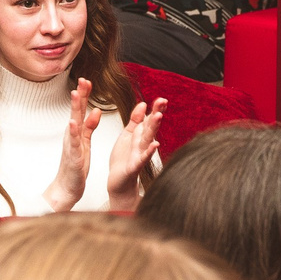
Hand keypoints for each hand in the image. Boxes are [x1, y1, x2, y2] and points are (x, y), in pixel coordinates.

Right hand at [44, 77, 103, 212]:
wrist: (67, 187)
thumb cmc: (76, 165)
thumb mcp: (85, 143)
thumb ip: (89, 126)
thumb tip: (95, 110)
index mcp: (77, 131)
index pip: (82, 109)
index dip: (84, 94)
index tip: (87, 79)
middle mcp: (72, 135)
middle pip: (77, 111)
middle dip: (80, 95)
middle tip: (82, 79)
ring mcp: (71, 145)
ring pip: (74, 123)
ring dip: (75, 108)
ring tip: (75, 94)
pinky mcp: (73, 157)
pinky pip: (73, 143)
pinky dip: (73, 132)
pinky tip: (73, 123)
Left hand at [106, 96, 165, 210]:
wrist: (118, 181)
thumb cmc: (123, 159)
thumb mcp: (128, 135)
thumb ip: (135, 119)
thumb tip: (143, 104)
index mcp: (140, 134)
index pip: (149, 119)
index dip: (155, 108)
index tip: (162, 99)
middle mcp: (143, 143)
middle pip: (151, 126)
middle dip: (156, 113)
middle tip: (162, 102)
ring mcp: (140, 154)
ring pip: (148, 139)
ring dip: (153, 128)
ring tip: (158, 116)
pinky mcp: (135, 165)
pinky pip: (143, 158)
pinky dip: (149, 152)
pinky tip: (155, 145)